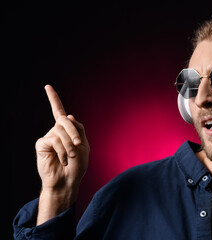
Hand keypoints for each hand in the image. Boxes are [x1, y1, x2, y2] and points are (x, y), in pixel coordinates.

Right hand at [36, 85, 89, 224]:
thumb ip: (78, 129)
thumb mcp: (84, 146)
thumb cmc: (78, 166)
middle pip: (65, 120)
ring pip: (61, 132)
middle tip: (77, 145)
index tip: (47, 86)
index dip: (53, 99)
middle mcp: (56, 131)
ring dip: (69, 146)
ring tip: (70, 157)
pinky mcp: (42, 144)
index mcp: (67, 130)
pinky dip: (62, 150)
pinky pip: (54, 140)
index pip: (59, 112)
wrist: (68, 181)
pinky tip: (62, 160)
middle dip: (73, 132)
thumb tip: (67, 115)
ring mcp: (48, 137)